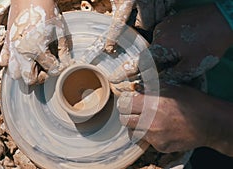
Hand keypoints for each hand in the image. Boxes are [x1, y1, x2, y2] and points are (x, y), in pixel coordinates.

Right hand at [0, 0, 71, 84]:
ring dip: (25, 73)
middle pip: (29, 80)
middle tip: (46, 69)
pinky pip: (4, 62)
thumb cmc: (45, 11)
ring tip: (33, 65)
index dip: (59, 69)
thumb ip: (63, 50)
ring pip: (15, 75)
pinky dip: (12, 64)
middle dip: (40, 77)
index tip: (61, 65)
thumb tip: (66, 63)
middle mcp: (22, 53)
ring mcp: (12, 49)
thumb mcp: (60, 31)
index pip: (52, 70)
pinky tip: (22, 58)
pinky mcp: (6, 44)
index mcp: (37, 48)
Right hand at [109, 3, 232, 94]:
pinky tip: (180, 49)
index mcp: (161, 47)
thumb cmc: (209, 42)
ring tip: (177, 59)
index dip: (127, 73)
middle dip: (151, 66)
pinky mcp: (171, 22)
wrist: (223, 18)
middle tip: (157, 73)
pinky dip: (168, 46)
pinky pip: (163, 37)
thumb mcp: (192, 66)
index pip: (140, 63)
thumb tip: (158, 84)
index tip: (115, 79)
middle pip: (148, 55)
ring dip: (162, 56)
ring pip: (156, 46)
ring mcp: (165, 26)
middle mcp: (159, 35)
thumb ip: (172, 76)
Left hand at [117, 84, 210, 152]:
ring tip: (148, 121)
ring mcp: (154, 136)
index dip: (125, 102)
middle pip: (124, 120)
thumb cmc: (192, 102)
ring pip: (134, 131)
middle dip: (127, 115)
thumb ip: (150, 88)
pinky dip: (151, 135)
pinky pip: (148, 141)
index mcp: (150, 104)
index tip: (128, 102)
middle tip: (134, 112)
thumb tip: (135, 86)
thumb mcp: (171, 88)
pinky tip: (161, 129)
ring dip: (137, 126)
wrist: (209, 123)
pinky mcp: (160, 146)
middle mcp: (149, 121)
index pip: (123, 105)